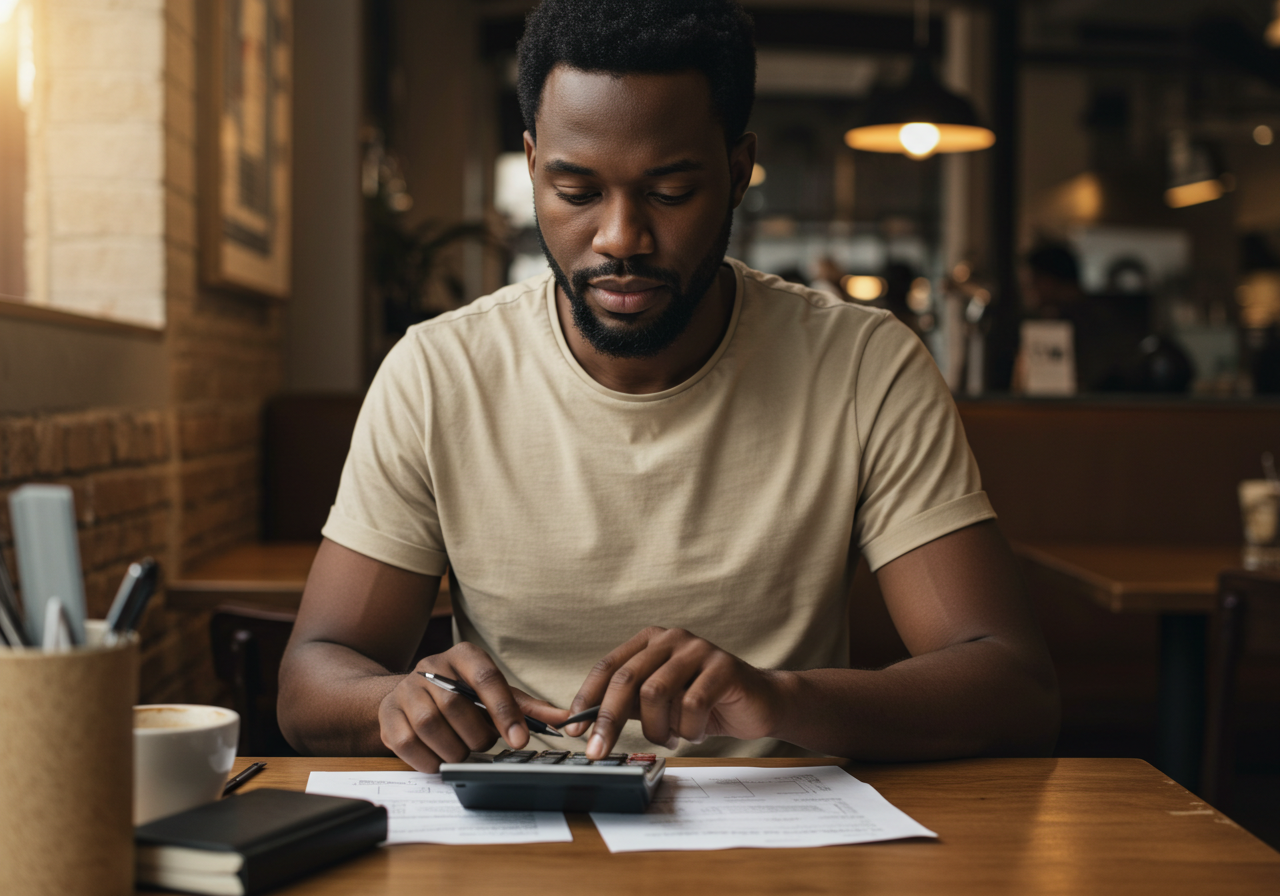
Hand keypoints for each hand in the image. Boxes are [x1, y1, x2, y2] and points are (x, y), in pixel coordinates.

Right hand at [378, 643, 568, 771]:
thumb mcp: (496, 695)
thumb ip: (528, 708)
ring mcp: (406, 690)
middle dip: (477, 735)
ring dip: (454, 749)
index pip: (487, 678)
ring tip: (464, 752)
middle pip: (456, 705)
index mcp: (464, 656)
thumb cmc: (462, 696)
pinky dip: (428, 760)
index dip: (504, 712)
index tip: (520, 741)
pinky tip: (441, 759)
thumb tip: (567, 719)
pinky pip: (407, 743)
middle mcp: (432, 667)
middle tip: (484, 745)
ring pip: (430, 725)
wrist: (409, 697)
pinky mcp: (388, 716)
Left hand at [565, 627, 785, 758]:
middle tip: (598, 751)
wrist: (759, 703)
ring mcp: (698, 649)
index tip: (575, 730)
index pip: (608, 667)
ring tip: (672, 738)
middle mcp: (672, 638)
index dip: (587, 698)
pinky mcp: (723, 667)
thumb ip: (627, 706)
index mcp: (651, 641)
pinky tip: (696, 732)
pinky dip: (688, 729)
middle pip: (627, 679)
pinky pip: (691, 706)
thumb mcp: (659, 704)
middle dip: (608, 720)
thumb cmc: (704, 703)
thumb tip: (582, 722)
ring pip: (656, 694)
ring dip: (659, 728)